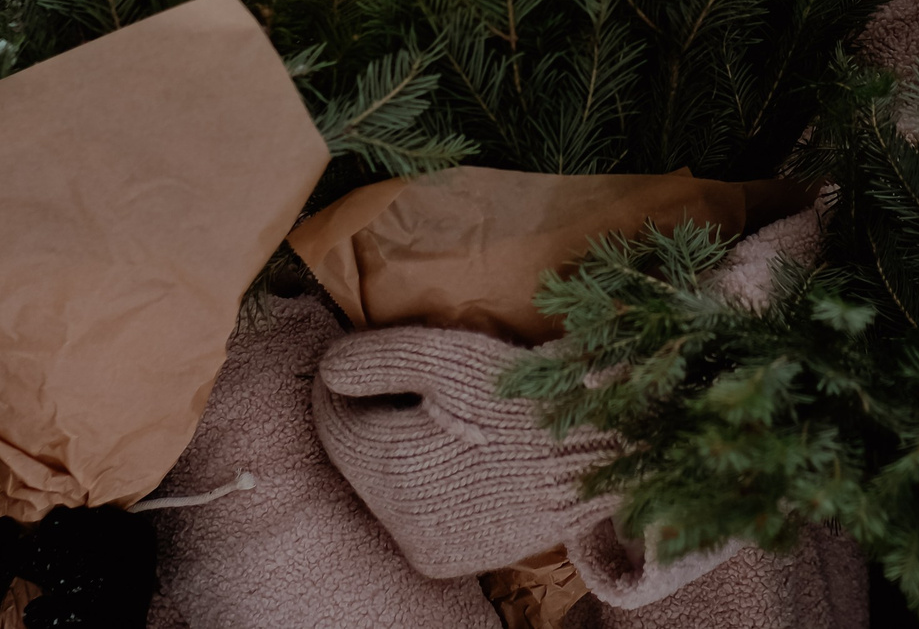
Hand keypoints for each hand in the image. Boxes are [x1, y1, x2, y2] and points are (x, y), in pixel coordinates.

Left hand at [312, 326, 617, 577]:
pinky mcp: (446, 560)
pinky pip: (410, 517)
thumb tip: (326, 368)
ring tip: (438, 422)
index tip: (365, 358)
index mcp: (385, 463)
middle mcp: (393, 517)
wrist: (592, 455)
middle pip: (354, 456)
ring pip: (380, 488)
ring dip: (393, 453)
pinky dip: (419, 488)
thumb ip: (377, 358)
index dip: (342, 383)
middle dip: (370, 418)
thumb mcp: (448, 359)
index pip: (329, 419)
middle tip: (413, 386)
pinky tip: (454, 462)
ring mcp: (421, 544)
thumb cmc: (518, 395)